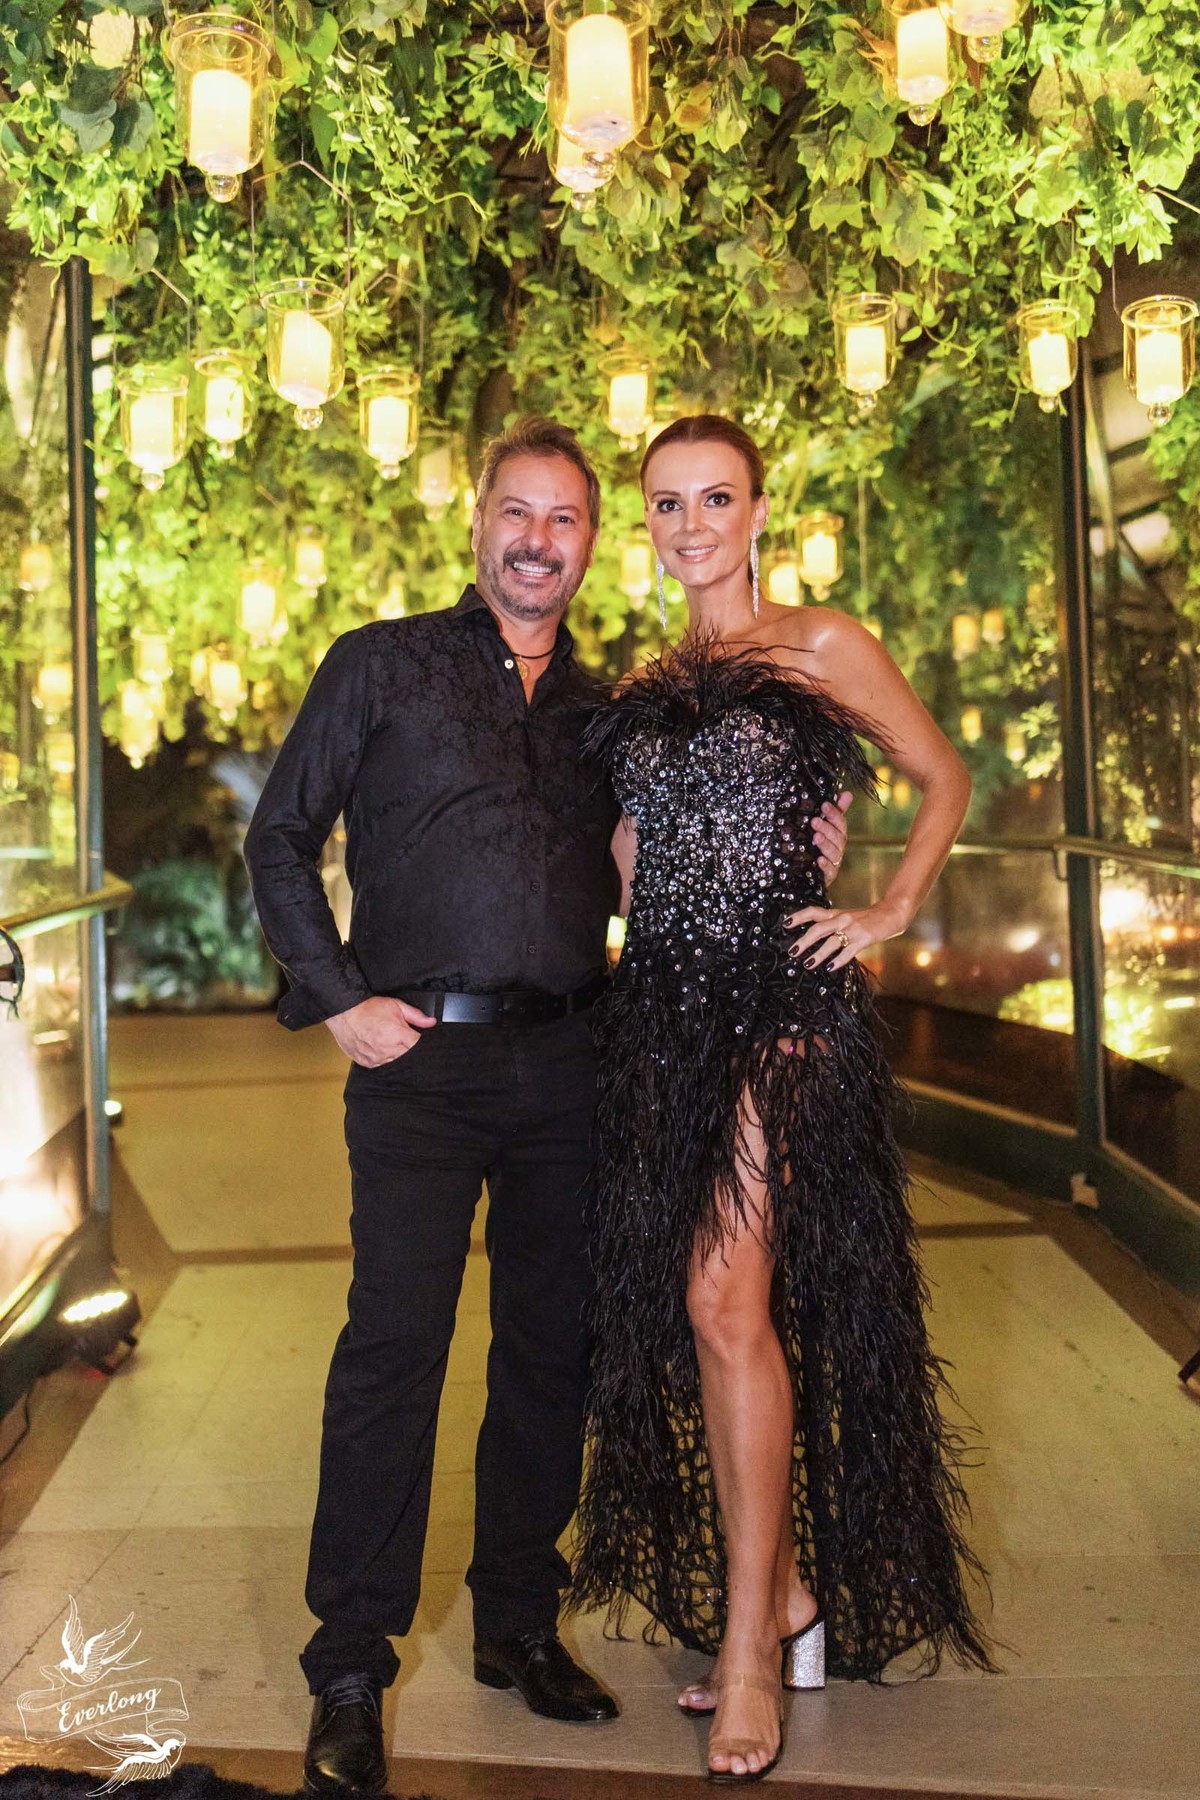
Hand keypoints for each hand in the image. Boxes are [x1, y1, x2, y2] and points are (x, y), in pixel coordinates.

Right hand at [325, 996, 436, 1066]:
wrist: (344, 1013)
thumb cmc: (368, 1008)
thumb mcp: (396, 1005)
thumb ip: (416, 1015)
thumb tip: (431, 1022)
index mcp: (398, 1035)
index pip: (419, 1047)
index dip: (420, 1043)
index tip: (417, 1038)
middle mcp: (388, 1050)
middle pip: (409, 1057)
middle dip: (408, 1049)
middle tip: (402, 1038)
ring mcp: (377, 1058)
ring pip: (396, 1063)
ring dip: (396, 1055)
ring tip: (389, 1041)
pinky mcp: (367, 1063)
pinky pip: (382, 1066)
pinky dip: (383, 1059)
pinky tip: (380, 1048)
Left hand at [785, 898, 910, 973]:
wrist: (891, 912)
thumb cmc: (868, 918)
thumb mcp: (847, 917)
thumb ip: (833, 925)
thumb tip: (815, 938)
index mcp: (836, 913)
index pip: (813, 912)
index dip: (798, 916)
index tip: (785, 924)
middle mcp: (841, 919)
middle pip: (817, 928)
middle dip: (803, 941)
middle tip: (792, 952)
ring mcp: (852, 929)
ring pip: (830, 941)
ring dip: (818, 954)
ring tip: (808, 964)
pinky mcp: (864, 938)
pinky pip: (848, 951)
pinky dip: (838, 960)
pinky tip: (830, 968)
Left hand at [812, 791, 851, 883]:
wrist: (808, 872)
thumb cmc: (819, 846)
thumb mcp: (825, 826)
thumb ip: (836, 811)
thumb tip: (847, 793)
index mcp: (838, 834)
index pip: (840, 822)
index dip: (834, 813)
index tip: (824, 805)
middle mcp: (838, 848)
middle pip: (837, 837)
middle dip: (827, 828)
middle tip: (815, 821)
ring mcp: (834, 862)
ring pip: (834, 852)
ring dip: (825, 844)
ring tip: (815, 837)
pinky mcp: (828, 876)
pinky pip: (830, 871)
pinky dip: (825, 865)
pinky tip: (818, 859)